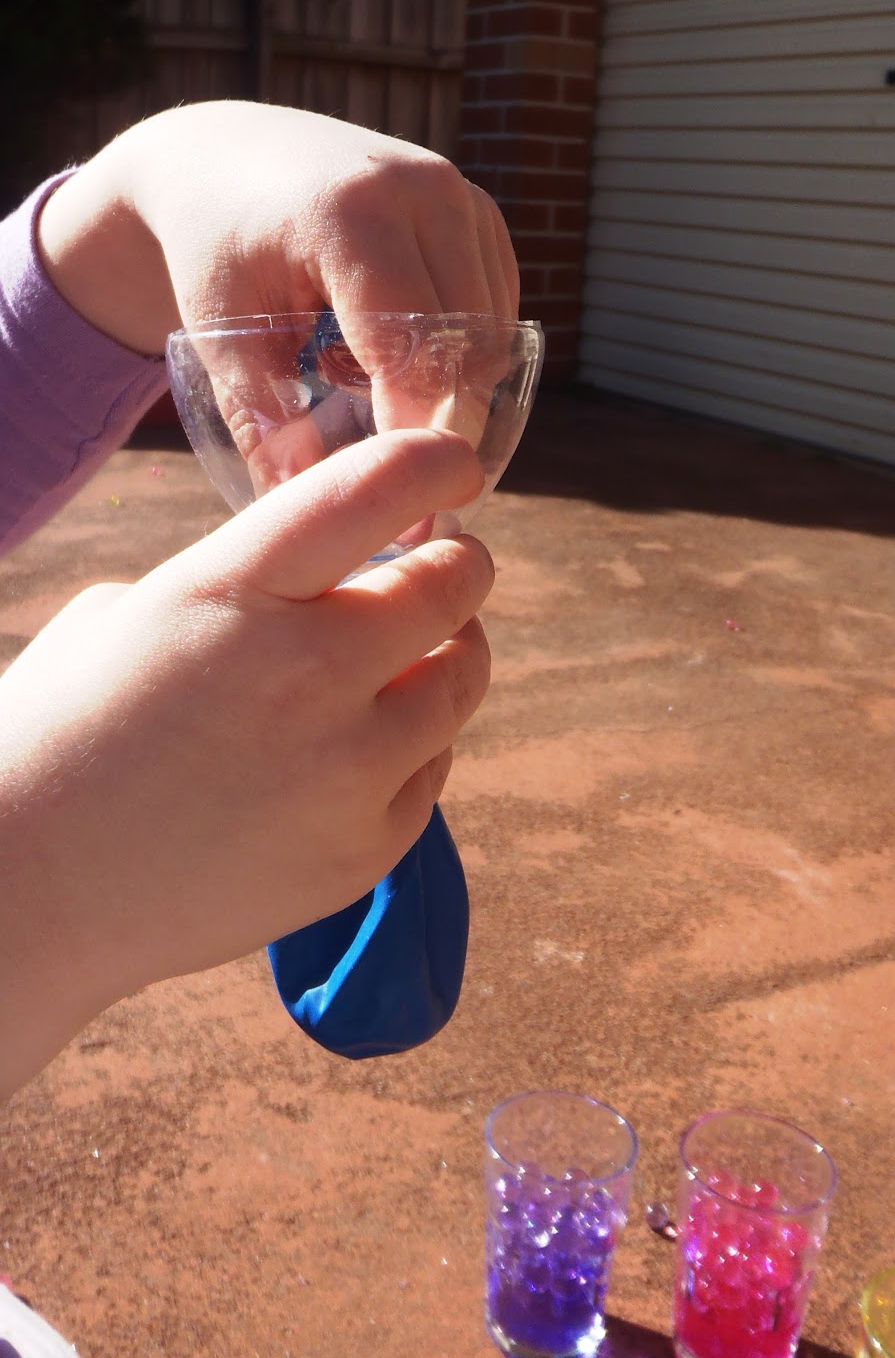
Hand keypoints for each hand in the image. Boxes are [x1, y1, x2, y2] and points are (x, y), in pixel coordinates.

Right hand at [0, 430, 492, 1098]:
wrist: (27, 893)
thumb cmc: (55, 738)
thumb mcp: (126, 615)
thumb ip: (233, 588)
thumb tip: (311, 591)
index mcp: (234, 588)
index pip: (376, 490)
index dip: (434, 464)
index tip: (453, 467)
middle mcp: (307, 669)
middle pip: (452, 585)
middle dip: (458, 565)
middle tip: (447, 567)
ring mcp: (345, 768)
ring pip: (463, 681)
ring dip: (452, 653)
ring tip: (418, 657)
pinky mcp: (364, 850)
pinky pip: (434, 771)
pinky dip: (414, 749)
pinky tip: (365, 751)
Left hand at [37, 102, 520, 475]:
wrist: (231, 160)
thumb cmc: (220, 251)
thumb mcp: (220, 332)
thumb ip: (263, 420)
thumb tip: (303, 506)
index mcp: (349, 215)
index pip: (410, 348)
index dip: (408, 432)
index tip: (396, 496)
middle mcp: (420, 190)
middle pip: (467, 345)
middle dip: (444, 424)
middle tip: (410, 485)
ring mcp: (458, 193)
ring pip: (493, 332)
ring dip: (459, 390)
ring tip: (394, 419)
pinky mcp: (478, 209)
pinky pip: (498, 308)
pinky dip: (469, 354)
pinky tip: (412, 370)